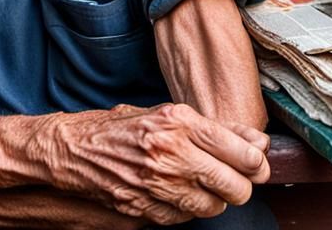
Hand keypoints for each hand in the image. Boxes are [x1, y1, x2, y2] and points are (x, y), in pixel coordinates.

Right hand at [45, 103, 270, 225]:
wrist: (73, 149)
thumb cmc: (120, 128)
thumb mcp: (166, 115)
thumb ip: (216, 129)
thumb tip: (258, 142)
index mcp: (180, 123)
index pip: (244, 154)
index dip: (257, 163)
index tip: (254, 164)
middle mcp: (172, 153)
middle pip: (236, 187)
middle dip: (239, 186)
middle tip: (231, 179)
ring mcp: (158, 184)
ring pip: (214, 206)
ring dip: (213, 199)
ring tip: (198, 184)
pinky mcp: (147, 208)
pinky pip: (186, 217)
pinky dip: (186, 208)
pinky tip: (174, 192)